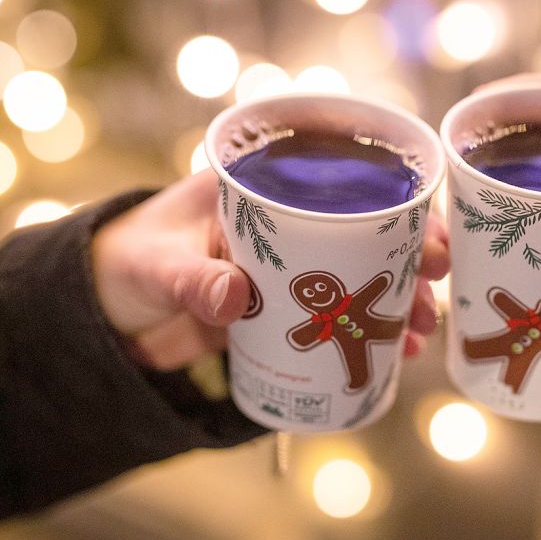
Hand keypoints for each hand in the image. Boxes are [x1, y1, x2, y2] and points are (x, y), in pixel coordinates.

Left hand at [91, 169, 448, 369]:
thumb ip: (193, 280)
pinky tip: (390, 354)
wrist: (104, 311)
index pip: (343, 185)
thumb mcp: (156, 265)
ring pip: (359, 277)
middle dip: (408, 258)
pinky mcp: (285, 309)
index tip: (428, 234)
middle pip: (366, 233)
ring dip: (393, 302)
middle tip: (436, 284)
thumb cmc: (126, 260)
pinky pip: (336, 317)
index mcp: (262, 189)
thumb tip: (237, 299)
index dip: (395, 207)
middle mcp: (288, 224)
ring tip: (416, 332)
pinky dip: (363, 334)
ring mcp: (291, 268)